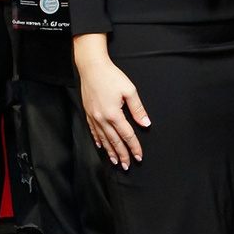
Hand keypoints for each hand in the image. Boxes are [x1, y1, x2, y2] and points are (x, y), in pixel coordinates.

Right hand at [78, 53, 149, 168]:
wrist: (92, 67)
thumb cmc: (111, 76)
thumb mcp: (129, 90)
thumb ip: (138, 109)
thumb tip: (145, 124)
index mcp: (114, 114)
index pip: (127, 135)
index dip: (134, 147)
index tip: (138, 156)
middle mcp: (102, 118)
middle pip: (114, 141)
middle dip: (122, 154)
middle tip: (127, 165)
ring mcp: (93, 117)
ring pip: (103, 139)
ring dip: (110, 151)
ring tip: (115, 161)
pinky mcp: (88, 113)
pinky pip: (93, 131)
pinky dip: (98, 140)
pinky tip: (101, 146)